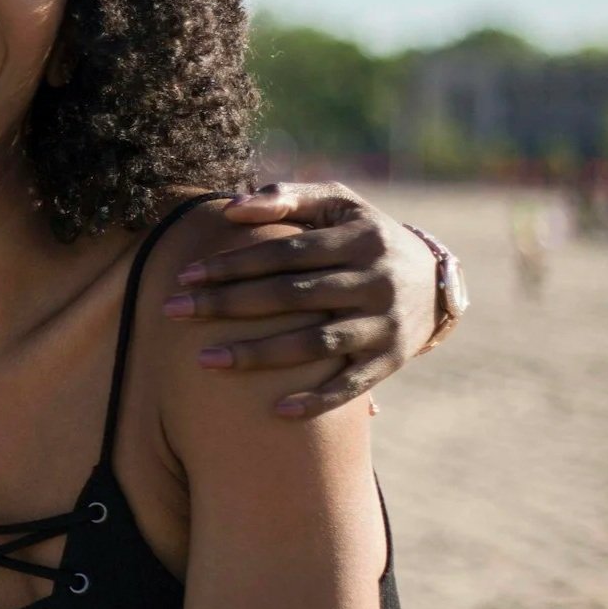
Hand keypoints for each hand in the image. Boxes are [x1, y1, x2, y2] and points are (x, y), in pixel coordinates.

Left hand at [166, 182, 444, 418]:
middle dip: (228, 304)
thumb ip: (286, 197)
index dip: (234, 264)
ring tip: (205, 361)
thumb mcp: (338, 203)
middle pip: (291, 296)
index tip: (185, 275)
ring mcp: (385, 325)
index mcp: (358, 239)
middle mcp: (374, 282)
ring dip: (259, 354)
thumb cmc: (364, 235)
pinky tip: (276, 411)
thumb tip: (231, 208)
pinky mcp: (392, 360)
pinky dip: (317, 400)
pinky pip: (352, 387)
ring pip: (315, 344)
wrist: (436, 280)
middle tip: (172, 311)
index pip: (284, 252)